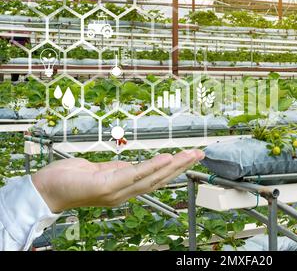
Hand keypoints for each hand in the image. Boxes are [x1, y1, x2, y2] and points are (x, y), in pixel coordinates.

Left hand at [31, 149, 203, 212]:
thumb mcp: (102, 172)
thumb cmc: (71, 179)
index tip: (189, 158)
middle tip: (199, 154)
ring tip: (190, 154)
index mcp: (124, 189)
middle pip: (160, 179)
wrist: (46, 189)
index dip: (174, 169)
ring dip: (174, 165)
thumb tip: (138, 165)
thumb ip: (121, 169)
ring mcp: (117, 192)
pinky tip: (166, 158)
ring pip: (152, 177)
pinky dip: (153, 166)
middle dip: (182, 166)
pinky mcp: (107, 186)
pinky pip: (135, 175)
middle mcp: (124, 194)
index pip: (155, 179)